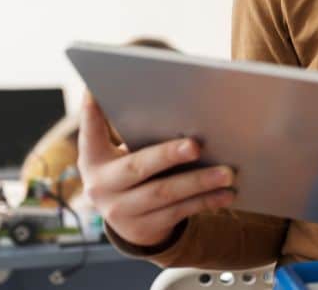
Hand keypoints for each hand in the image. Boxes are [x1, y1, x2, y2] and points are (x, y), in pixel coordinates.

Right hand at [77, 93, 236, 247]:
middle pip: (137, 167)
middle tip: (195, 146)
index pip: (91, 131)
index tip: (96, 89)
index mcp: (93, 158)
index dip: (91, 111)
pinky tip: (226, 193)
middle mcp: (100, 186)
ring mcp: (121, 211)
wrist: (129, 219)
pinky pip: (179, 212)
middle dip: (168, 155)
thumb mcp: (122, 153)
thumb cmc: (133, 170)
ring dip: (198, 182)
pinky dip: (206, 201)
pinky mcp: (143, 228)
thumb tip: (172, 102)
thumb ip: (135, 131)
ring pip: (164, 193)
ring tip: (227, 173)